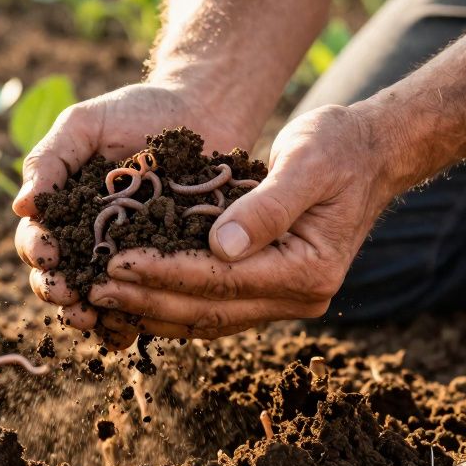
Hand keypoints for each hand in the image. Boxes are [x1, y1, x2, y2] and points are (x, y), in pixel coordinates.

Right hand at [12, 81, 253, 338]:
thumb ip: (51, 158)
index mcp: (65, 210)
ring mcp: (130, 257)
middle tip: (67, 296)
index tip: (47, 255)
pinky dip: (134, 322)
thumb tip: (21, 205)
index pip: (38, 240)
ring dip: (92, 315)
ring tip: (94, 320)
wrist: (204, 109)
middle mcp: (92, 240)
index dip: (37, 251)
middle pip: (63, 278)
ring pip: (100, 299)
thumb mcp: (86, 124)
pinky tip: (133, 331)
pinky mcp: (167, 267)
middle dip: (58, 291)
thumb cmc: (138, 111)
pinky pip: (146, 301)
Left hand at [87, 103, 399, 346]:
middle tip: (92, 289)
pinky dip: (174, 304)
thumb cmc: (340, 146)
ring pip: (209, 319)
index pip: (221, 279)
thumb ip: (266, 206)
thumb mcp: (306, 162)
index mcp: (309, 270)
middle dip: (147, 300)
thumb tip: (221, 246)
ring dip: (154, 310)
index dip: (164, 272)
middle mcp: (301, 297)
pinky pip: (216, 308)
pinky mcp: (273, 290)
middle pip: (210, 310)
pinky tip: (135, 295)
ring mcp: (288, 300)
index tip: (115, 262)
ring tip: (102, 298)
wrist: (373, 153)